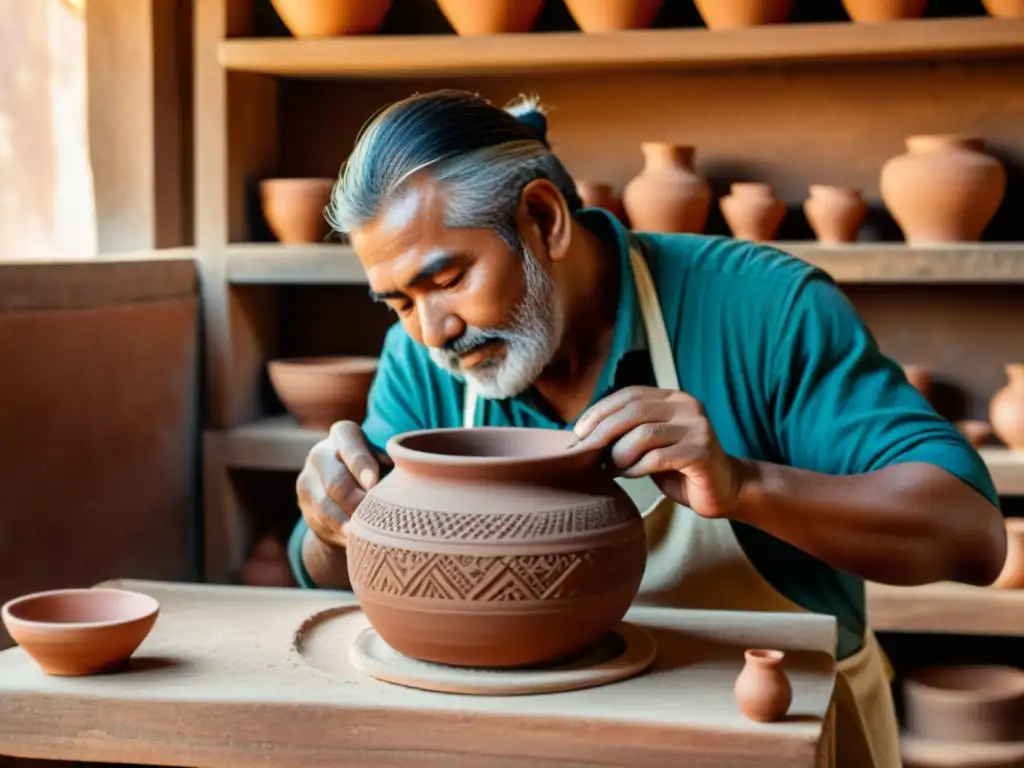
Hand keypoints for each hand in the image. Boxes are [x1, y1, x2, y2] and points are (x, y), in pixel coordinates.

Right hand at [295, 421, 390, 548]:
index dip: (361, 464)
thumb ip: (390, 464)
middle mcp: (320, 454)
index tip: (374, 483)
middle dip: (358, 502)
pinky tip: (357, 542)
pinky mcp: (305, 506)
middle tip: (378, 518)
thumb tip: (405, 476)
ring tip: (368, 536)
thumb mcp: (383, 460)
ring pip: (326, 508)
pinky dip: (342, 534)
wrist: (343, 491)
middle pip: (336, 482)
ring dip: (349, 523)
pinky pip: (322, 524)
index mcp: (343, 435)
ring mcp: (307, 480)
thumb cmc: (376, 469)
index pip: (350, 445)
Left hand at [573, 386, 751, 518]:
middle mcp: (687, 406)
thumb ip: (628, 432)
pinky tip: (631, 475)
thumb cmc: (680, 468)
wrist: (724, 489)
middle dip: (603, 430)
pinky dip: (636, 468)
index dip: (601, 410)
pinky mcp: (701, 452)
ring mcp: (697, 427)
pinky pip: (657, 458)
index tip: (579, 431)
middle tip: (586, 450)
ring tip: (612, 467)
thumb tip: (585, 435)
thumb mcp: (651, 444)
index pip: (630, 394)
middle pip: (634, 410)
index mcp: (673, 398)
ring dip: (619, 453)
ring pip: (644, 434)